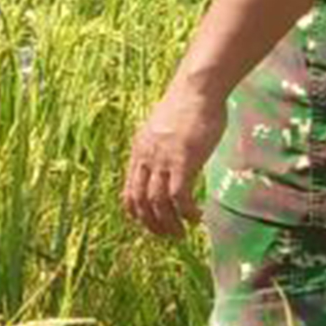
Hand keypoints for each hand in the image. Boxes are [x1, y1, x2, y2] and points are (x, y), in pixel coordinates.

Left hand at [119, 81, 225, 237]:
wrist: (196, 89)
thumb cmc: (188, 105)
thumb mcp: (166, 128)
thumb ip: (163, 146)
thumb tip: (173, 158)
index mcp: (139, 151)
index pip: (129, 191)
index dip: (138, 213)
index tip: (151, 223)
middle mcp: (146, 158)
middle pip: (139, 202)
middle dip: (152, 225)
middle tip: (168, 235)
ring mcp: (162, 160)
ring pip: (157, 204)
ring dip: (169, 224)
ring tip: (182, 233)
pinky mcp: (183, 161)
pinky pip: (178, 197)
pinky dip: (186, 213)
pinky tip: (196, 217)